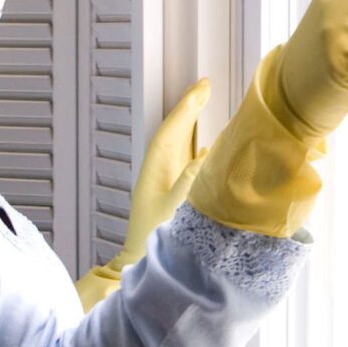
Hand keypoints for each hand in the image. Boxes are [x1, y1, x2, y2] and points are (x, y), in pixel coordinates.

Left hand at [115, 79, 210, 265]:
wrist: (141, 261)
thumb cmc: (154, 239)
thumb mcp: (173, 211)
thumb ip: (187, 184)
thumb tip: (204, 157)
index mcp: (154, 172)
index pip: (170, 132)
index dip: (186, 109)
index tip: (200, 90)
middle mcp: (158, 170)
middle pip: (174, 131)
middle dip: (189, 108)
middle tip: (205, 85)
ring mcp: (166, 179)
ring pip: (180, 143)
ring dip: (192, 122)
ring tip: (205, 101)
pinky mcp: (174, 191)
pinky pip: (186, 160)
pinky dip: (196, 146)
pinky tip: (206, 144)